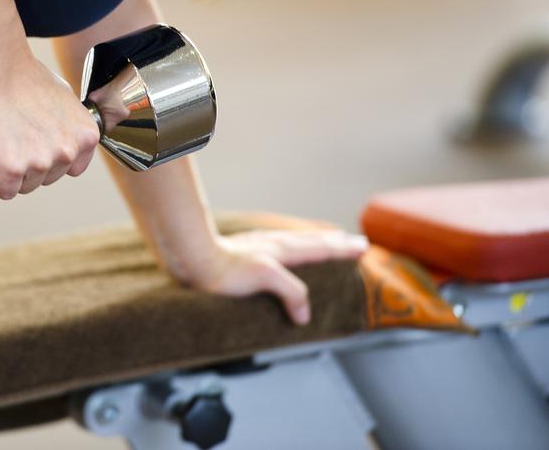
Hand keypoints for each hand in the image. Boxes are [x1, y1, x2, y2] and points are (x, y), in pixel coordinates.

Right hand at [0, 54, 100, 199]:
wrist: (0, 74)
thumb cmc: (27, 79)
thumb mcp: (66, 101)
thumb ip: (70, 127)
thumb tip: (62, 137)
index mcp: (86, 137)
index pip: (73, 168)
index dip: (53, 160)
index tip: (40, 150)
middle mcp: (67, 153)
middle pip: (48, 179)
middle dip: (32, 166)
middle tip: (16, 142)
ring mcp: (40, 164)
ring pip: (25, 186)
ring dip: (13, 173)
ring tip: (4, 145)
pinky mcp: (12, 171)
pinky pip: (4, 191)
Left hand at [184, 229, 368, 324]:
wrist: (193, 260)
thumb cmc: (224, 270)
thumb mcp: (265, 278)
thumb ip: (291, 292)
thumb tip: (305, 315)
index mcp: (281, 250)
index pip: (319, 248)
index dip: (341, 249)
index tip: (362, 247)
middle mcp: (272, 244)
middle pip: (310, 240)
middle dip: (334, 241)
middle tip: (354, 241)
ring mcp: (257, 246)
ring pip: (294, 240)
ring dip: (314, 241)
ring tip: (325, 241)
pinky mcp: (243, 252)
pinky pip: (277, 245)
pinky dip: (291, 245)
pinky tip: (282, 249)